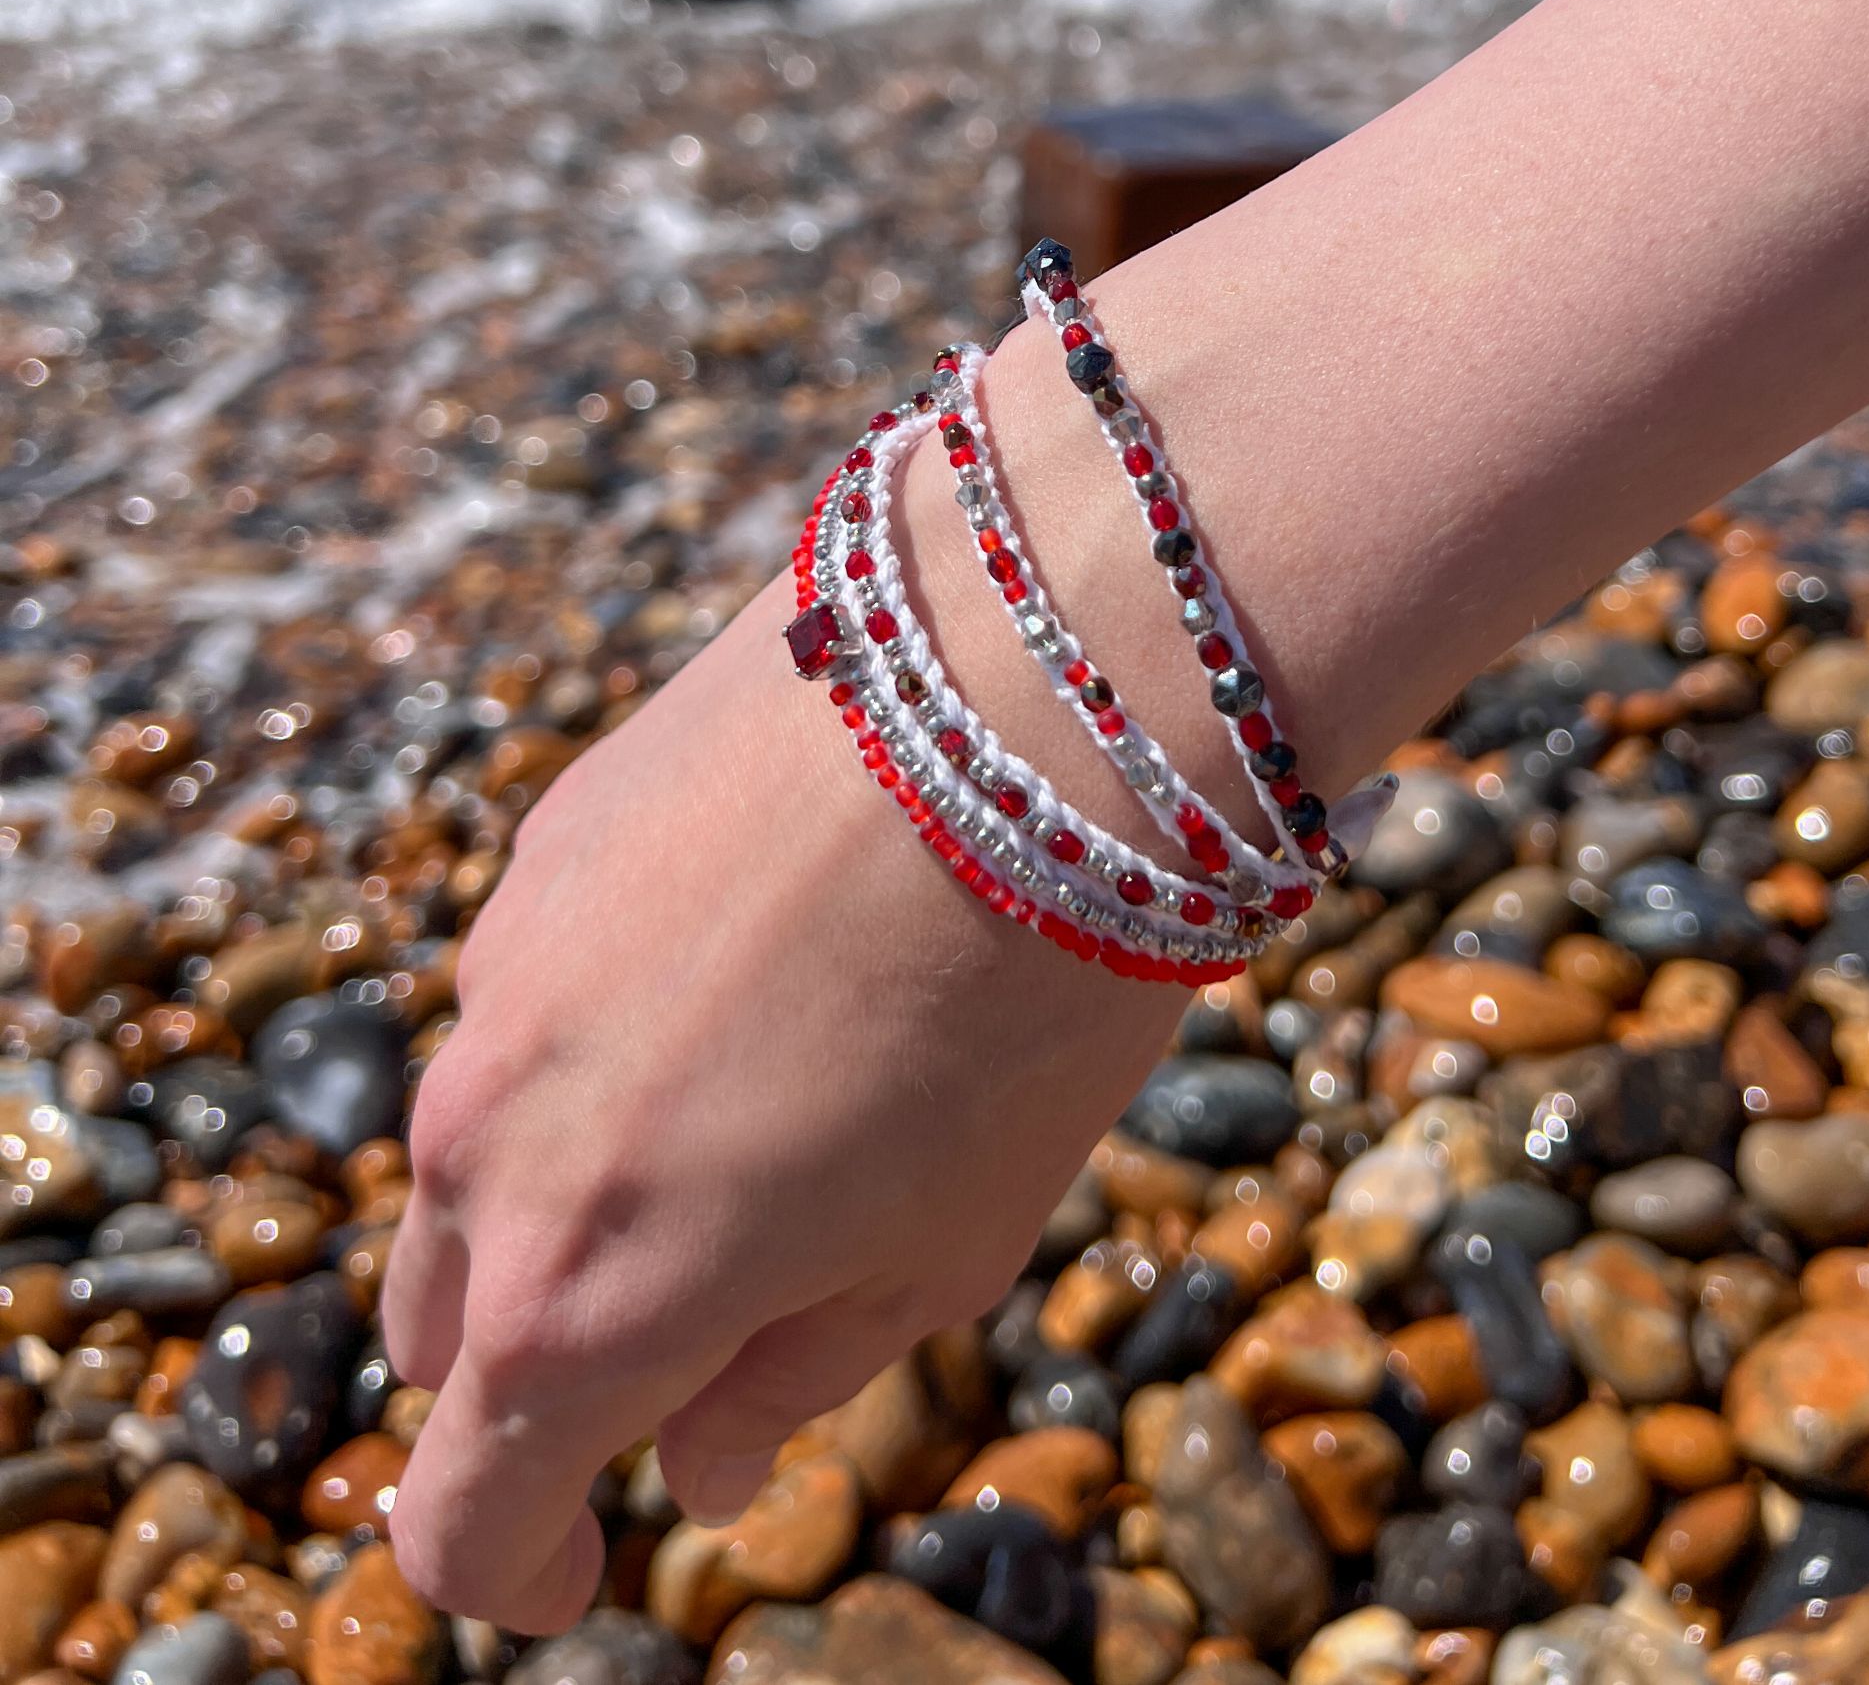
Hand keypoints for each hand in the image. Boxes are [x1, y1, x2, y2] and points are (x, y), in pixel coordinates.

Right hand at [379, 570, 1186, 1631]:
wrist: (1017, 692)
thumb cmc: (1021, 1004)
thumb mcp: (942, 1250)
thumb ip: (787, 1376)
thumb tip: (699, 1460)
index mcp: (581, 1294)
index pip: (461, 1509)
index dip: (514, 1571)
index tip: (577, 1577)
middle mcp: (491, 1139)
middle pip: (445, 1325)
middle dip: (537, 1371)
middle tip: (681, 1344)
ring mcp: (499, 980)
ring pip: (481, 1151)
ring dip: (569, 1189)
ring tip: (749, 1131)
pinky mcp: (541, 855)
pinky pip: (534, 1003)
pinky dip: (602, 1043)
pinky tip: (742, 980)